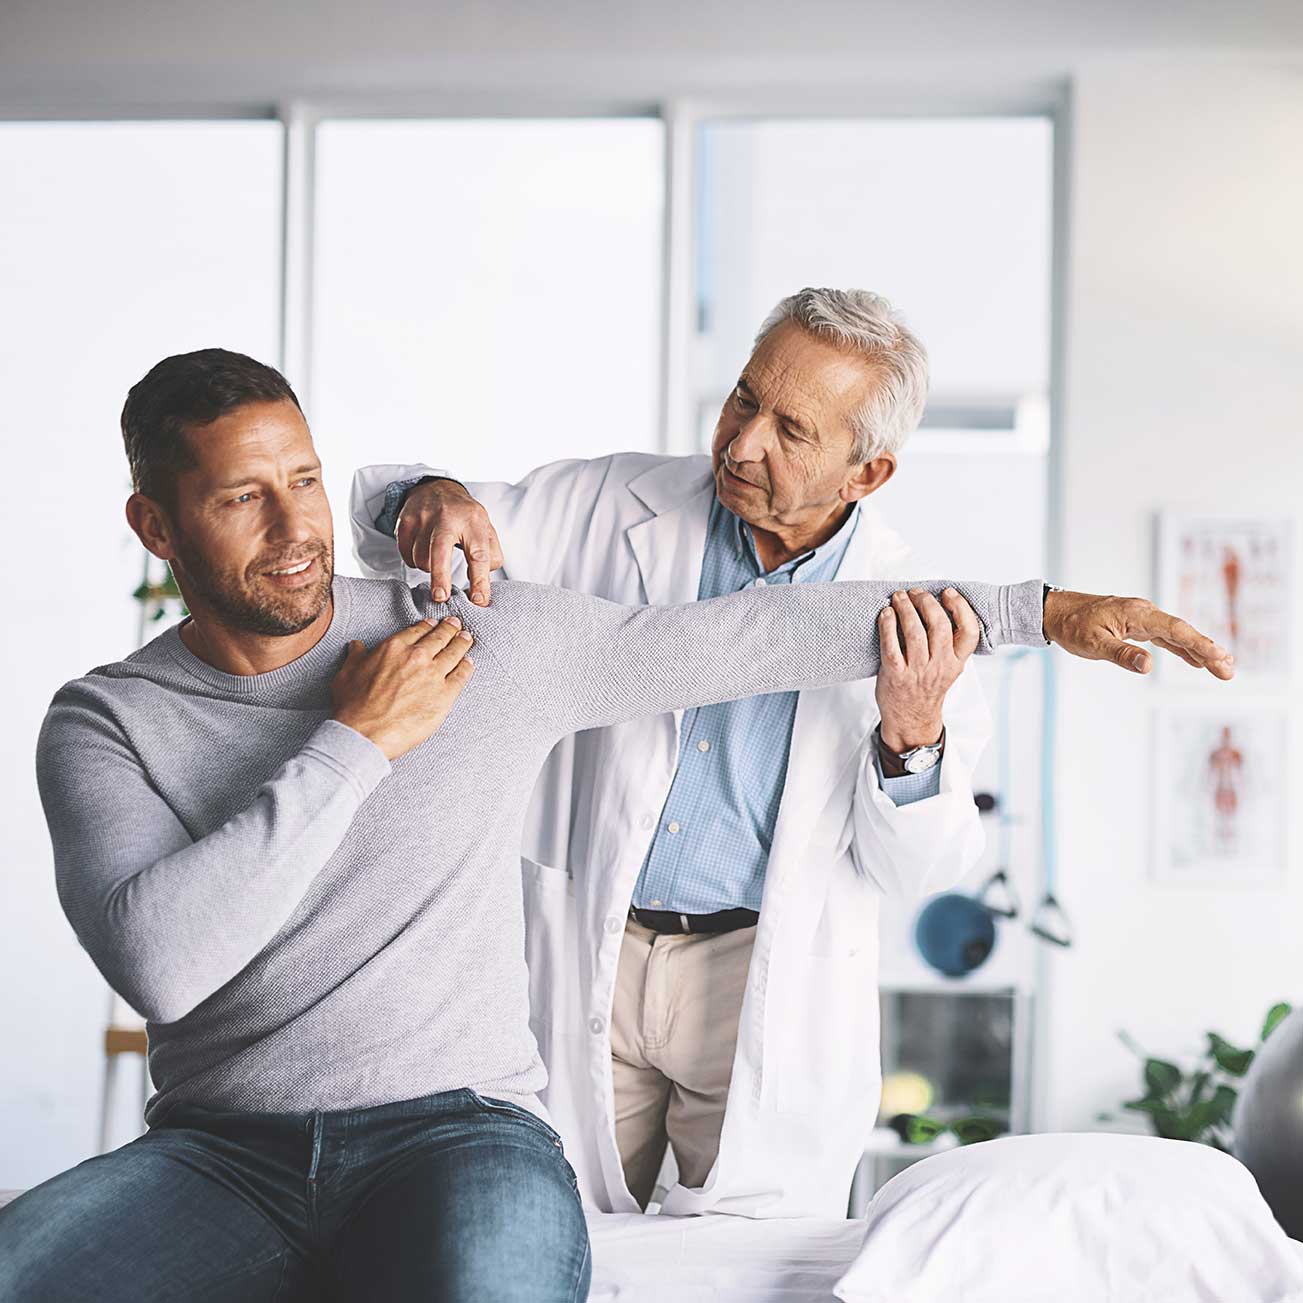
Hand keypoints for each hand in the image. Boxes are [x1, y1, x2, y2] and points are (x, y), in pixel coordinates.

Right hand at [332, 617, 474, 759]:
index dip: (428, 626)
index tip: (432, 624)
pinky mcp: (445, 695)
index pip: (417, 631)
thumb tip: (357, 646)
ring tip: (466, 638)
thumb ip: (356, 656)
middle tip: (455, 624)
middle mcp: (417, 657)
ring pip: (454, 652)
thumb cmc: (353, 706)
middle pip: (440, 637)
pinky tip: (469, 663)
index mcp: (394, 648)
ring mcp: (433, 675)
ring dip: (462, 643)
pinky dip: (467, 667)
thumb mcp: (347, 673)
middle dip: (449, 628)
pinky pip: (462, 676)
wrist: (365, 733)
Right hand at [396, 479, 503, 606]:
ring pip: (421, 557)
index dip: (479, 580)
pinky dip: (414, 560)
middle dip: (440, 577)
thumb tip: (482, 588)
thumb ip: (491, 557)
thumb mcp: (486, 531)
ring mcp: (423, 518)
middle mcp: (448, 517)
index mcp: (474, 522)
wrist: (437, 488)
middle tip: (441, 597)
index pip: (479, 555)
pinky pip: (406, 554)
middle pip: (441, 551)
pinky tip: (423, 552)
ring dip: (429, 568)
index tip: (478, 601)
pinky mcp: (405, 521)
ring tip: (437, 560)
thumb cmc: (465, 518)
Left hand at [876, 588, 979, 751]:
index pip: (969, 632)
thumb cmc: (926, 688)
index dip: (961, 608)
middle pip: (939, 626)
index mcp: (956, 663)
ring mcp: (917, 671)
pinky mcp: (896, 674)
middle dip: (926, 602)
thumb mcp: (948, 669)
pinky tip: (886, 614)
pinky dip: (887, 625)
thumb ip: (948, 645)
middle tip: (916, 593)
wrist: (911, 718)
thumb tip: (937, 606)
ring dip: (906, 609)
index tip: (948, 593)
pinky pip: (891, 644)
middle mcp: (940, 666)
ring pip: (914, 632)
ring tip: (899, 598)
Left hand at [1042, 590, 1234, 678]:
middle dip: (1208, 651)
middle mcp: (1144, 612)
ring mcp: (1141, 618)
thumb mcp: (1093, 644)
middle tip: (1229, 670)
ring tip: (1222, 667)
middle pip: (1183, 632)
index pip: (1175, 631)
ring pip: (1176, 635)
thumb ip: (1122, 655)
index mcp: (1137, 614)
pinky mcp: (1135, 625)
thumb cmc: (1072, 626)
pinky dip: (1181, 648)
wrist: (1054, 611)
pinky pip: (1165, 637)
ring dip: (1199, 651)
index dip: (1200, 645)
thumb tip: (1148, 666)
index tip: (1220, 658)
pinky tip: (1195, 660)